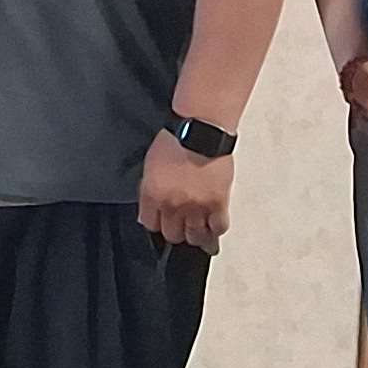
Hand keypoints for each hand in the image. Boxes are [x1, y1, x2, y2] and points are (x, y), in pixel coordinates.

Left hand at [136, 134, 236, 252]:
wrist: (201, 130)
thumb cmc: (176, 140)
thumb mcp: (150, 166)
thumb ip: (148, 191)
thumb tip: (148, 212)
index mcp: (152, 195)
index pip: (150, 225)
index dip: (157, 224)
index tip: (162, 222)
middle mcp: (173, 205)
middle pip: (173, 235)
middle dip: (176, 230)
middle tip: (181, 225)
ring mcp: (197, 207)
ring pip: (195, 237)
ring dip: (196, 235)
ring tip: (198, 231)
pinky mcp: (218, 204)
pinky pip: (218, 228)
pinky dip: (216, 229)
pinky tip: (214, 226)